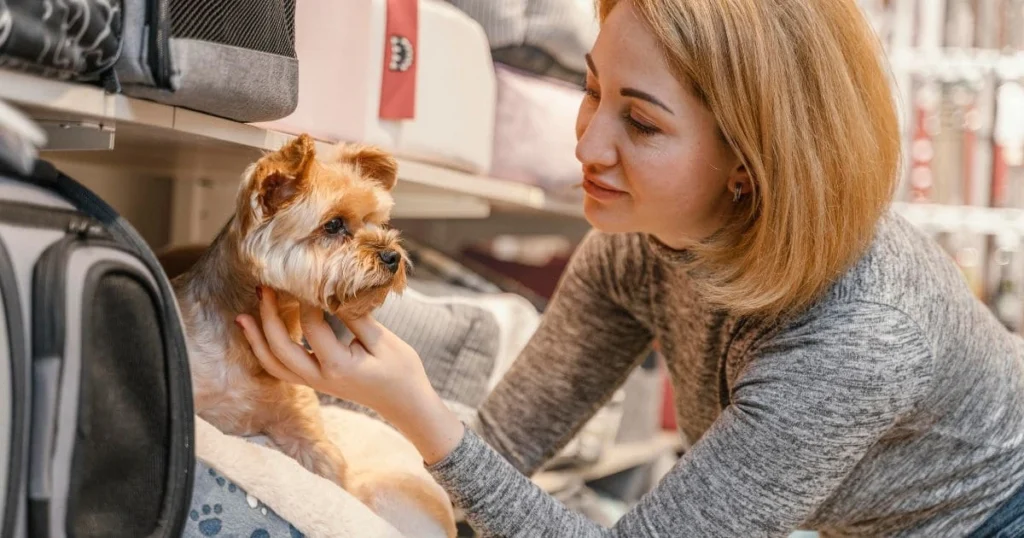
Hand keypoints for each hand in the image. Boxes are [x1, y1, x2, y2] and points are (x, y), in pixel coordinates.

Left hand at [235, 288, 464, 463]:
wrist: (405, 403)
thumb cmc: (401, 371)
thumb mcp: (384, 341)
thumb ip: (355, 317)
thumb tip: (332, 292)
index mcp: (338, 365)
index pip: (312, 326)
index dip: (306, 299)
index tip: (306, 276)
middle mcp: (320, 377)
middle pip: (280, 347)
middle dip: (267, 316)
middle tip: (263, 288)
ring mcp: (315, 383)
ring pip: (274, 364)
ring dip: (257, 339)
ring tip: (242, 316)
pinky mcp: (315, 382)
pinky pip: (282, 370)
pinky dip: (266, 353)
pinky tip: (260, 336)